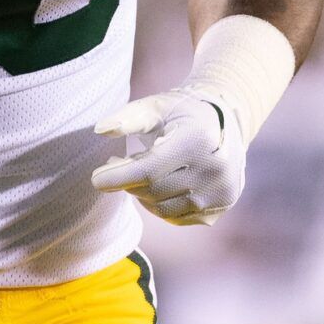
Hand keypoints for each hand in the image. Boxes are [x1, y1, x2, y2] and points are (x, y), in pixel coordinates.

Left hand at [90, 89, 243, 225]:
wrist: (228, 123)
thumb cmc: (183, 112)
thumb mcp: (156, 106)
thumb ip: (128, 118)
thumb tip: (100, 129)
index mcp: (199, 140)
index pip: (149, 170)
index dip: (118, 177)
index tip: (95, 178)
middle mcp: (216, 170)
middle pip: (154, 191)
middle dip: (127, 182)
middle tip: (114, 166)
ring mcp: (221, 193)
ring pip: (163, 209)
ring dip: (142, 195)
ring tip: (137, 173)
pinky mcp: (220, 208)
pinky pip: (176, 218)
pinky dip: (160, 205)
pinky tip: (158, 185)